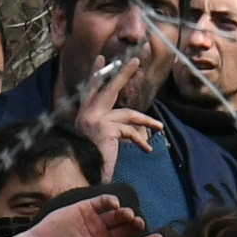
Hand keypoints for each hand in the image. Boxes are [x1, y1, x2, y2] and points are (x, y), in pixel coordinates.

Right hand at [5, 193, 161, 236]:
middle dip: (135, 226)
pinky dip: (112, 201)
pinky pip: (103, 202)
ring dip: (126, 214)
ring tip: (126, 216)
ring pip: (117, 215)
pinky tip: (114, 206)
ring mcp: (94, 222)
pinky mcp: (85, 209)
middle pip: (126, 230)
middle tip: (138, 223)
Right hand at [73, 56, 162, 177]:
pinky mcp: (106, 128)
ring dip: (146, 122)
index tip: (102, 59)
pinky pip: (130, 132)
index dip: (96, 75)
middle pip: (108, 90)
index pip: (90, 91)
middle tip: (135, 61)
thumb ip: (105, 131)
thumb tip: (122, 127)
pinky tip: (147, 150)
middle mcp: (86, 115)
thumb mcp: (95, 142)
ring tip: (159, 127)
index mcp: (82, 117)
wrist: (78, 177)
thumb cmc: (86, 161)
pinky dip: (140, 142)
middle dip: (123, 75)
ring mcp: (96, 120)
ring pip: (127, 114)